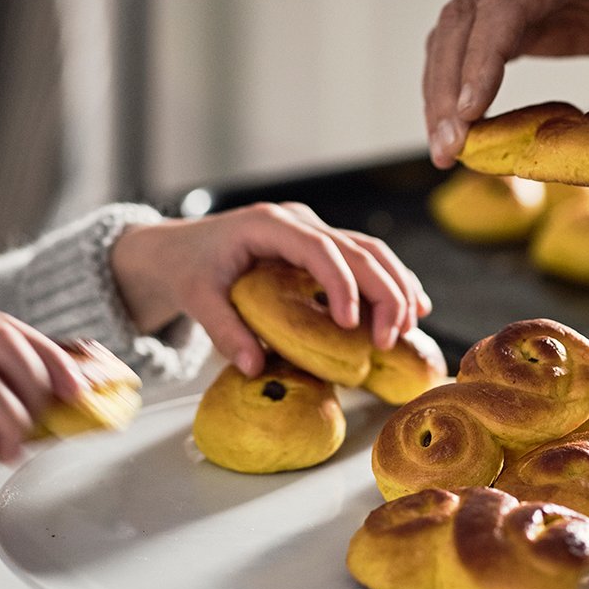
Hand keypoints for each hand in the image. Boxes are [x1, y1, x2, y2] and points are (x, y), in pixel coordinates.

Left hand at [110, 204, 431, 376]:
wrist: (177, 249)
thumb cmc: (187, 268)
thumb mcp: (196, 298)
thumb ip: (224, 331)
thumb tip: (255, 367)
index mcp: (268, 225)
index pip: (319, 249)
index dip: (342, 284)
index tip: (352, 324)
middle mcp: (298, 221)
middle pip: (357, 248)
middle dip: (383, 291)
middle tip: (392, 338)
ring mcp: (311, 230)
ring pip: (369, 250)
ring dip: (396, 285)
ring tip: (411, 325)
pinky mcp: (318, 245)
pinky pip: (363, 258)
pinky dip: (389, 281)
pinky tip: (410, 306)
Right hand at [423, 0, 588, 165]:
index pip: (504, 6)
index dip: (480, 62)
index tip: (469, 116)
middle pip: (462, 17)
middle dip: (447, 87)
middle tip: (448, 150)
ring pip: (452, 30)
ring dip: (441, 89)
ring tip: (446, 149)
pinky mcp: (508, 5)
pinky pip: (466, 42)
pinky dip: (456, 84)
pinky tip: (462, 127)